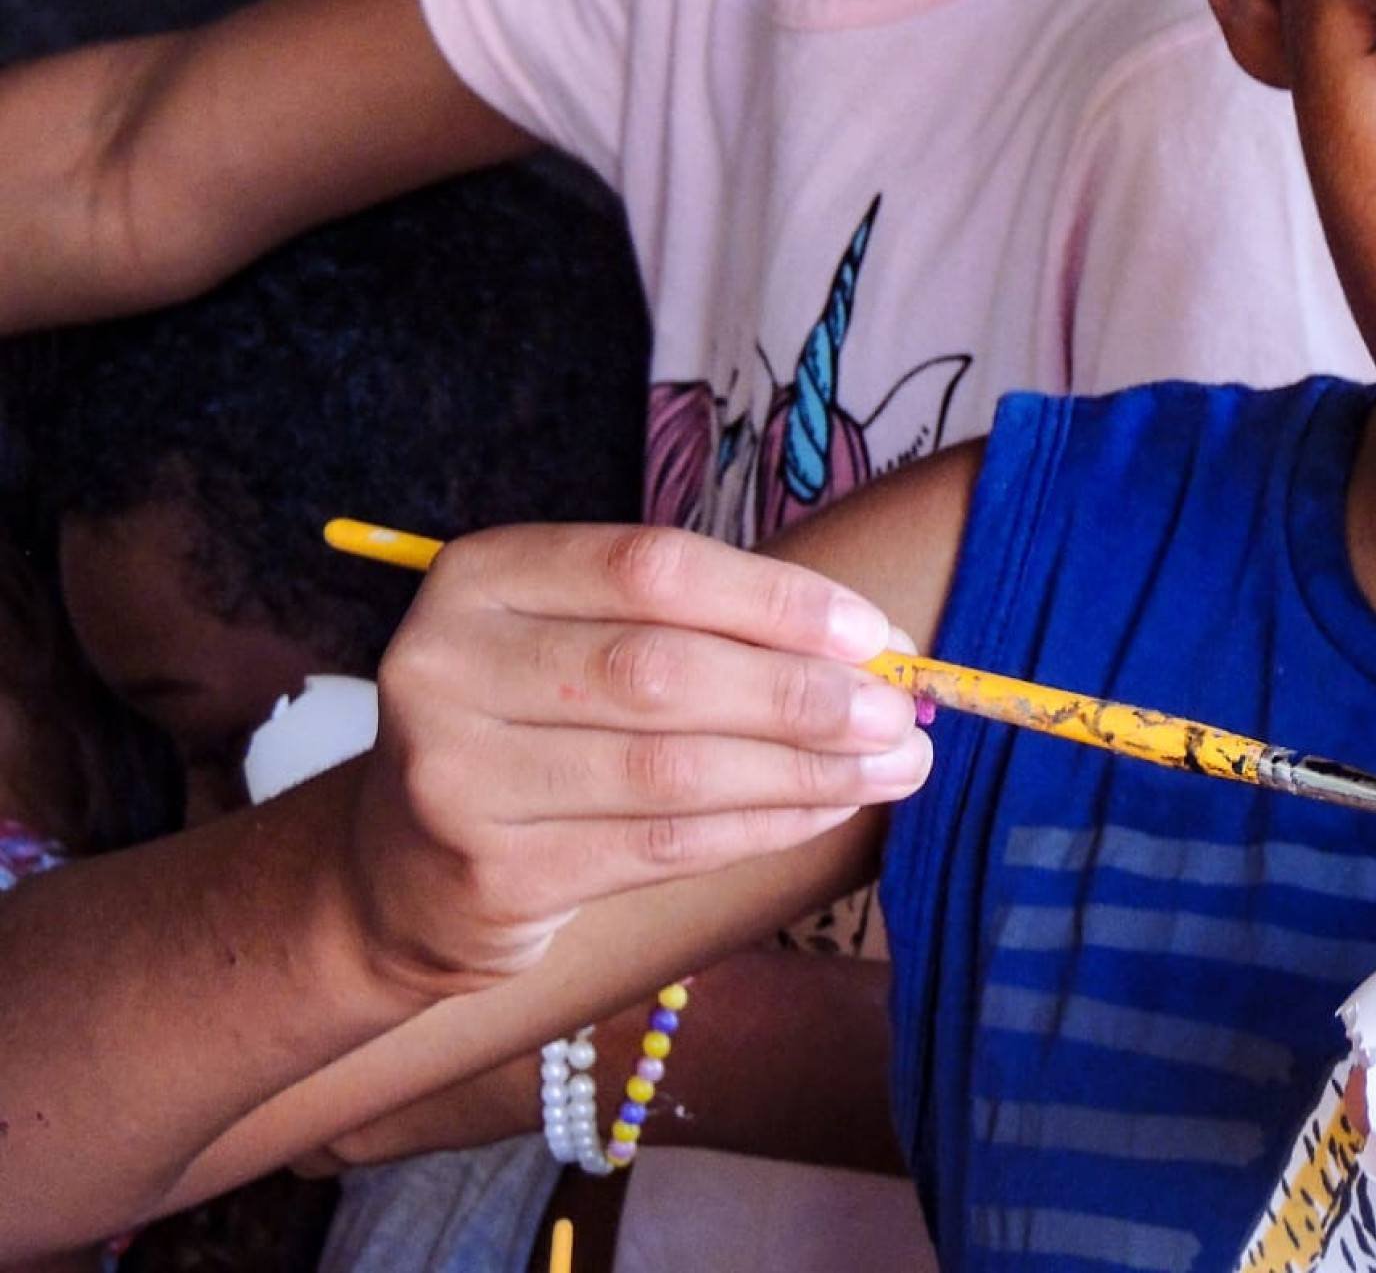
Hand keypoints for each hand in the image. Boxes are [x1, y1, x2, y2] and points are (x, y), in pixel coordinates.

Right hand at [349, 525, 930, 994]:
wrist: (407, 867)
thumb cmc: (539, 723)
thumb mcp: (584, 640)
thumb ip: (705, 627)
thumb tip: (878, 647)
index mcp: (482, 574)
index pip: (651, 567)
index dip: (775, 600)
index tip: (874, 632)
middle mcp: (450, 666)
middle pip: (663, 671)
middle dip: (802, 693)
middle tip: (901, 710)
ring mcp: (458, 778)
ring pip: (672, 770)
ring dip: (805, 768)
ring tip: (894, 764)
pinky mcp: (493, 875)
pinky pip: (664, 844)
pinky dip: (765, 825)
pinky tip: (828, 809)